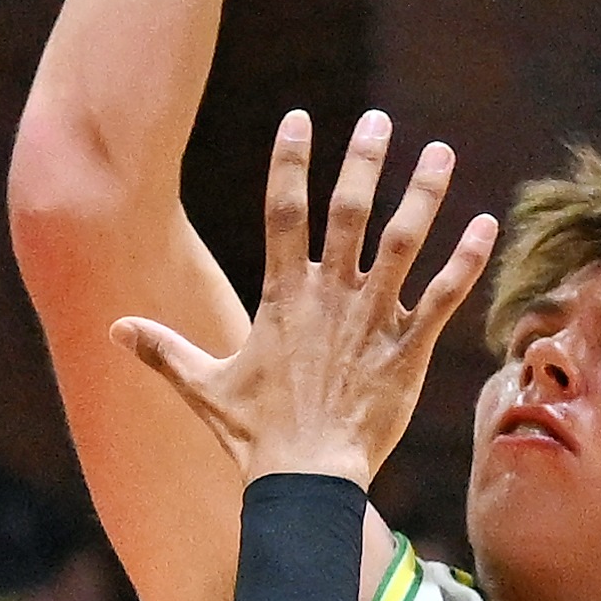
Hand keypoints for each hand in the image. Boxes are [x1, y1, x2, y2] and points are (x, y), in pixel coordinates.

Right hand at [113, 108, 495, 487]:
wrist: (305, 481)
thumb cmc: (254, 436)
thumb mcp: (202, 387)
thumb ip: (164, 350)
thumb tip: (115, 330)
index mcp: (283, 297)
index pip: (283, 212)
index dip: (290, 163)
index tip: (301, 119)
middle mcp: (330, 297)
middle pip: (349, 212)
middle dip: (364, 161)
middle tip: (379, 120)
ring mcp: (372, 321)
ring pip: (403, 243)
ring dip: (423, 195)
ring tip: (441, 152)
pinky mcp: (407, 351)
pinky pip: (442, 298)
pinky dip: (466, 261)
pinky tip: (486, 224)